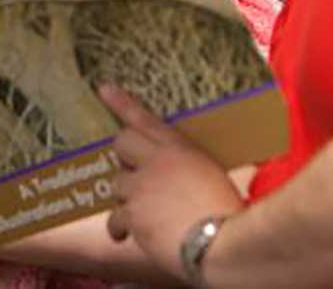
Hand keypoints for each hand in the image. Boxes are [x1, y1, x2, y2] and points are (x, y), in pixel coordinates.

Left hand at [99, 84, 243, 280]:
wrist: (223, 244)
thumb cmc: (229, 214)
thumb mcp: (215, 177)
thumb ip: (190, 169)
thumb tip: (179, 179)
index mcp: (181, 149)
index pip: (146, 119)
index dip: (122, 102)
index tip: (104, 88)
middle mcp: (158, 162)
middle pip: (122, 143)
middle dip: (124, 156)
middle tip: (136, 173)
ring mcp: (142, 187)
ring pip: (117, 183)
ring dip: (127, 197)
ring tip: (144, 214)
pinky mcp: (133, 215)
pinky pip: (115, 218)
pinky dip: (121, 228)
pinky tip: (128, 235)